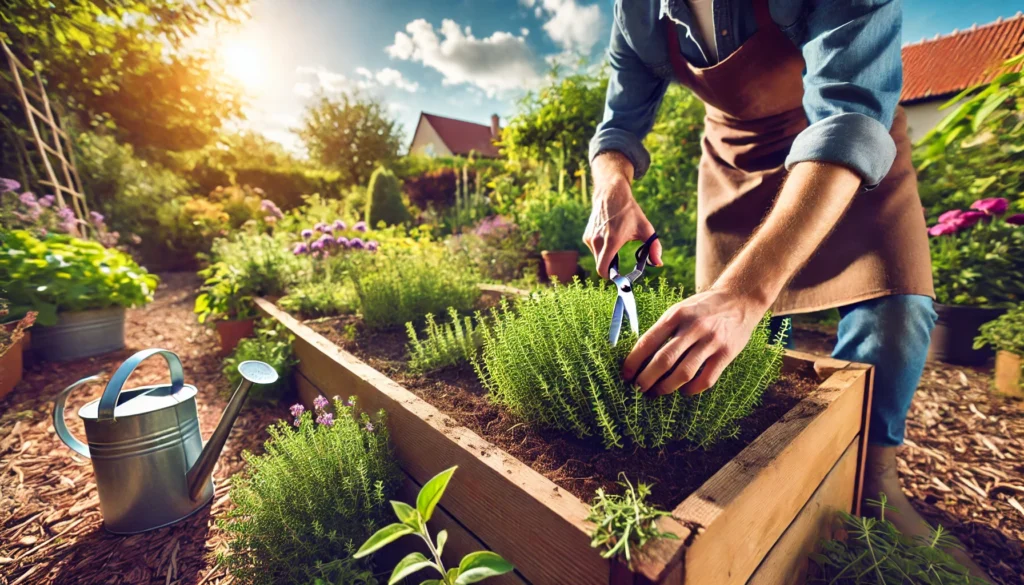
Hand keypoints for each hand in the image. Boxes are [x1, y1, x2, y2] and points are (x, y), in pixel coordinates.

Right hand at [584, 155, 661, 277]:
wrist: (611, 194)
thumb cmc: (629, 211)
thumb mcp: (645, 228)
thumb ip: (653, 248)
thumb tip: (659, 264)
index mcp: (612, 241)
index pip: (603, 269)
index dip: (611, 276)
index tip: (619, 275)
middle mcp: (597, 240)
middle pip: (601, 266)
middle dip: (611, 267)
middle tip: (621, 261)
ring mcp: (589, 238)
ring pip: (597, 258)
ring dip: (606, 257)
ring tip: (616, 244)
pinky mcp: (586, 236)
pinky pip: (594, 250)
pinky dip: (601, 249)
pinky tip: (609, 237)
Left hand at [622, 288, 768, 395]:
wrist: (739, 299)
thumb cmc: (702, 308)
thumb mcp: (679, 309)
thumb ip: (662, 330)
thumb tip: (639, 357)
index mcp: (676, 315)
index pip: (648, 341)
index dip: (633, 361)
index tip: (625, 375)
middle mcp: (693, 328)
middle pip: (664, 360)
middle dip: (646, 379)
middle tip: (637, 388)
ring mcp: (711, 341)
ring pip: (683, 373)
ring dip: (665, 387)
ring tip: (655, 392)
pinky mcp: (727, 354)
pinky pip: (705, 380)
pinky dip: (690, 389)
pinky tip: (682, 390)